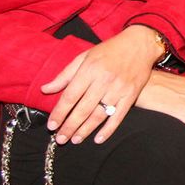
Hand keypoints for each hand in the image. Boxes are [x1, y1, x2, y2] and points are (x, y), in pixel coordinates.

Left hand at [40, 25, 164, 143]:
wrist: (139, 44)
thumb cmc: (109, 50)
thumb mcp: (84, 57)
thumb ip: (65, 75)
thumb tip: (45, 89)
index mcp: (89, 70)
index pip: (70, 96)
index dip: (60, 112)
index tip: (52, 125)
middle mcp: (103, 80)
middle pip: (83, 109)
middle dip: (70, 126)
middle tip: (60, 139)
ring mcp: (119, 88)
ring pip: (99, 114)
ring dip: (86, 130)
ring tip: (75, 140)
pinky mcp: (131, 94)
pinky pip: (118, 116)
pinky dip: (109, 129)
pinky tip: (98, 139)